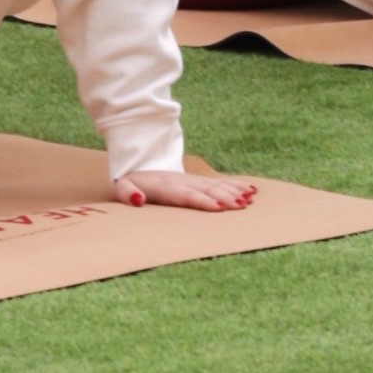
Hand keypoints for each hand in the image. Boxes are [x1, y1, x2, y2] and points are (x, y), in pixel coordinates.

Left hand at [110, 157, 259, 211]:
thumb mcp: (121, 187)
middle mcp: (184, 182)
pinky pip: (221, 183)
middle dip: (225, 197)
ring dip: (234, 192)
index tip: (218, 207)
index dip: (202, 201)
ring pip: (217, 186)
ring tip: (249, 199)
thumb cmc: (131, 182)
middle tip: (241, 205)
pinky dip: (236, 186)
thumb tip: (138, 199)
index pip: (187, 195)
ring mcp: (195, 180)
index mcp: (166, 187)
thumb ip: (127, 192)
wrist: (141, 164)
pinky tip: (251, 190)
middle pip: (207, 190)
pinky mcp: (201, 181)